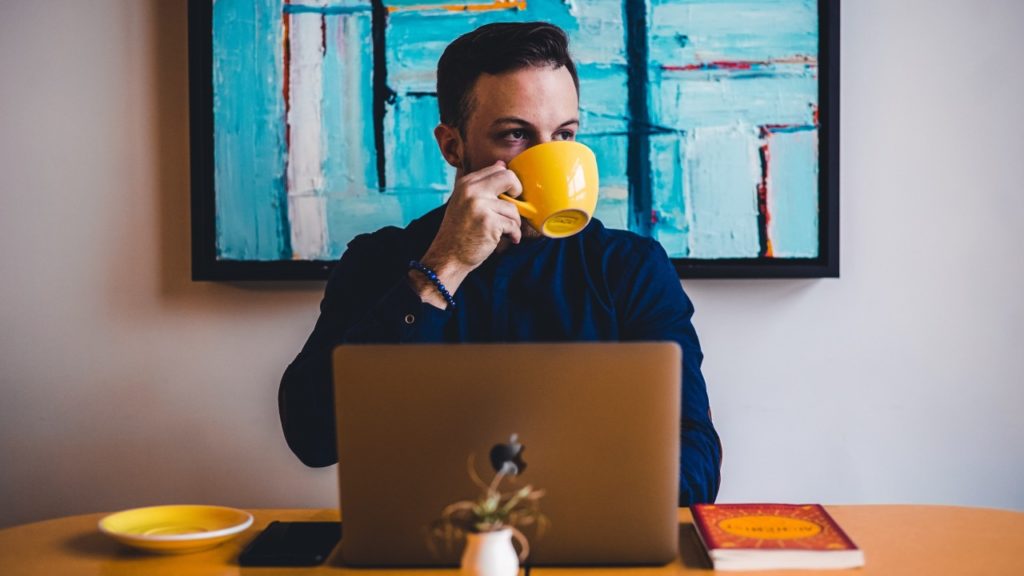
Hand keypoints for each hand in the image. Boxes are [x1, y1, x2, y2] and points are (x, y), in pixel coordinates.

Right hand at [411, 162, 522, 303]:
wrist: (448, 256)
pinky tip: (509, 239)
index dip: (509, 182)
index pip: (497, 169)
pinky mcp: (489, 222)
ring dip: (514, 223)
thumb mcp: (465, 201)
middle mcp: (472, 191)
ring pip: (513, 208)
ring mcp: (480, 206)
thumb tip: (502, 164)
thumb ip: (482, 184)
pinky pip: (513, 224)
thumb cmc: (460, 231)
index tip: (509, 196)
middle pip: (509, 178)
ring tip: (506, 231)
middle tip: (512, 208)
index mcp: (466, 184)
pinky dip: (514, 234)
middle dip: (517, 192)